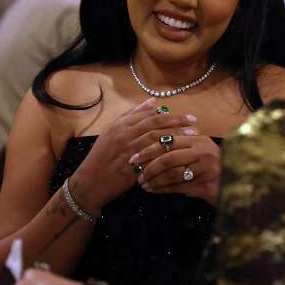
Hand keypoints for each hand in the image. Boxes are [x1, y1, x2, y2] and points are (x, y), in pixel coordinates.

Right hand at [72, 98, 196, 210]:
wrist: (90, 181)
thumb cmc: (101, 156)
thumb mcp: (112, 132)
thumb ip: (131, 116)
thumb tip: (152, 102)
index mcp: (120, 126)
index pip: (149, 115)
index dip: (169, 114)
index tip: (186, 115)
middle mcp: (124, 135)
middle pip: (155, 124)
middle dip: (177, 121)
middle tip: (194, 121)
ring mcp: (128, 151)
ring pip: (156, 139)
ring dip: (176, 135)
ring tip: (191, 135)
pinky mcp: (131, 167)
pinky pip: (152, 159)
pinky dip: (166, 155)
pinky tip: (180, 154)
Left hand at [130, 132, 220, 204]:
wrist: (236, 183)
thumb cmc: (212, 167)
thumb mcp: (197, 153)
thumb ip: (180, 148)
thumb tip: (152, 151)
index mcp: (197, 139)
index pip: (167, 141)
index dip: (148, 149)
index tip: (134, 157)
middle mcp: (202, 150)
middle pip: (168, 157)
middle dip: (149, 166)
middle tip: (137, 174)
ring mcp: (206, 166)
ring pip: (172, 173)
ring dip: (155, 180)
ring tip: (143, 184)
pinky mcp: (207, 183)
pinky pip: (179, 186)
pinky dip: (163, 189)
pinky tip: (154, 190)